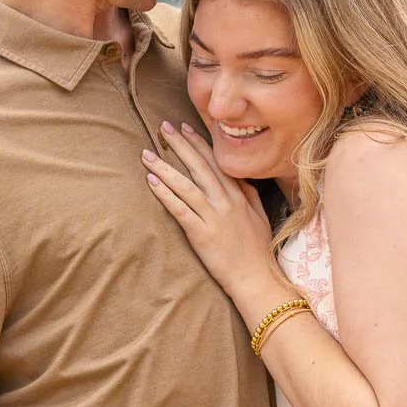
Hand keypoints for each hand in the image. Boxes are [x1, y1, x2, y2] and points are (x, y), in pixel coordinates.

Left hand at [143, 122, 282, 306]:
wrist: (256, 278)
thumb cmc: (258, 250)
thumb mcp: (259, 216)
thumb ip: (249, 194)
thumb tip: (240, 177)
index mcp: (239, 195)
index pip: (216, 162)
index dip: (199, 143)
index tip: (185, 128)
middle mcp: (226, 201)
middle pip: (199, 166)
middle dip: (180, 145)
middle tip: (163, 127)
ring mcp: (214, 217)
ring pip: (186, 185)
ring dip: (165, 167)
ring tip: (147, 154)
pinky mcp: (202, 234)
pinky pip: (180, 209)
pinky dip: (165, 194)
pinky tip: (151, 182)